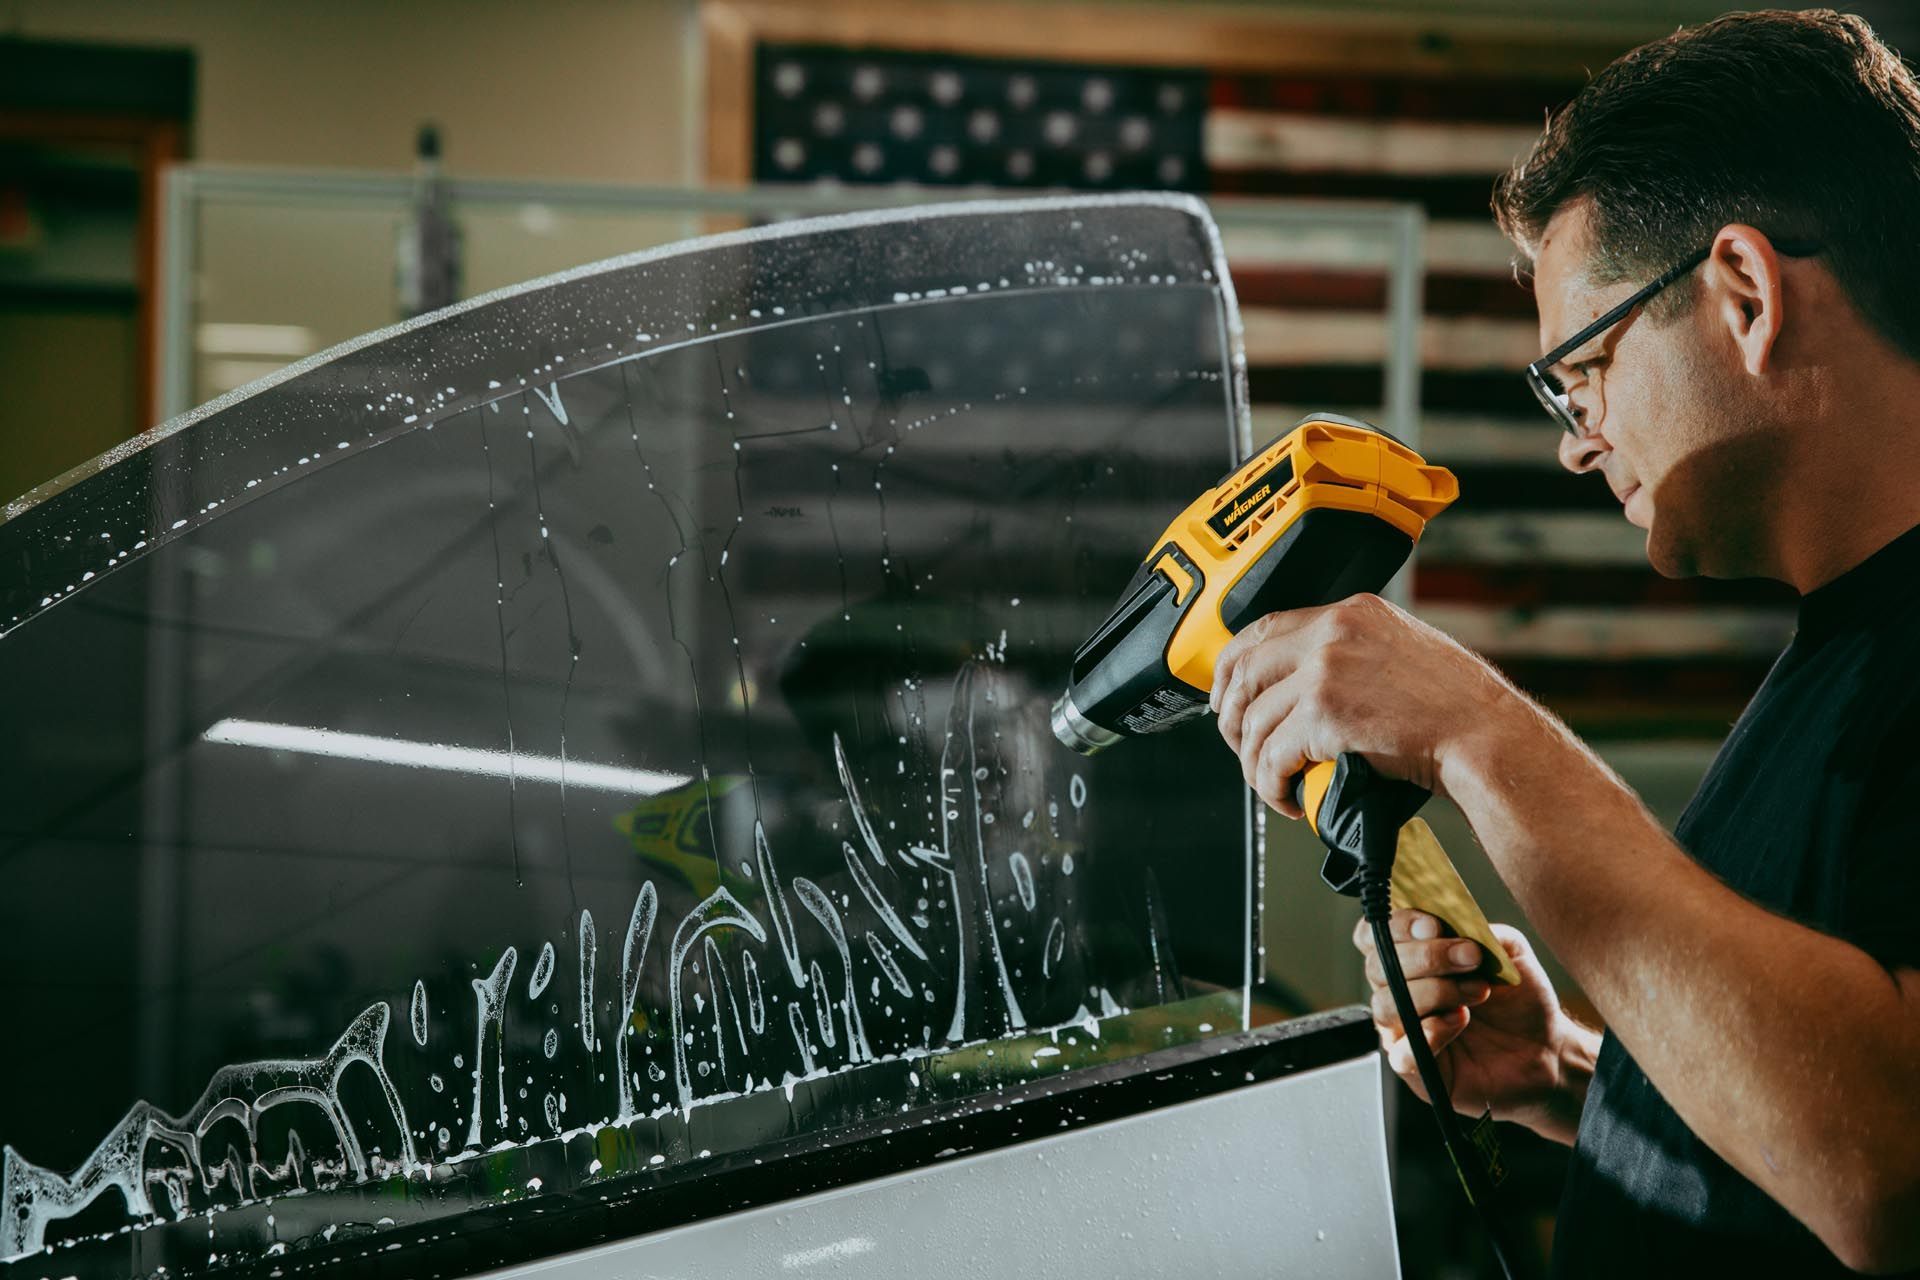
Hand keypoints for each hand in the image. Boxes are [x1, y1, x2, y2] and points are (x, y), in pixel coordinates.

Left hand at [1210, 594, 1522, 818]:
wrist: (1487, 736)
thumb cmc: (1458, 707)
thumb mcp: (1401, 651)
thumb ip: (1353, 653)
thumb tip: (1306, 683)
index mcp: (1352, 611)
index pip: (1265, 627)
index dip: (1234, 665)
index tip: (1226, 694)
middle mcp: (1333, 632)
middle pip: (1245, 669)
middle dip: (1231, 716)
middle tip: (1238, 745)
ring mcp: (1325, 671)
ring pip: (1255, 719)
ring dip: (1253, 761)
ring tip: (1270, 782)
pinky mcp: (1324, 715)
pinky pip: (1272, 754)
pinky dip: (1270, 782)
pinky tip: (1286, 796)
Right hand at [1355, 908, 1590, 1141]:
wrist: (1545, 1048)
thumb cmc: (1518, 1000)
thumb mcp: (1507, 949)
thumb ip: (1478, 929)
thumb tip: (1450, 921)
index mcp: (1411, 958)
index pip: (1374, 933)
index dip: (1396, 925)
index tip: (1434, 925)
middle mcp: (1398, 991)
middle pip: (1377, 966)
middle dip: (1427, 957)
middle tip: (1471, 958)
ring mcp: (1402, 1030)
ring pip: (1387, 1005)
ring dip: (1436, 992)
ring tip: (1478, 993)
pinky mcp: (1414, 1067)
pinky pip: (1401, 1052)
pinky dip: (1431, 1032)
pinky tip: (1459, 1023)